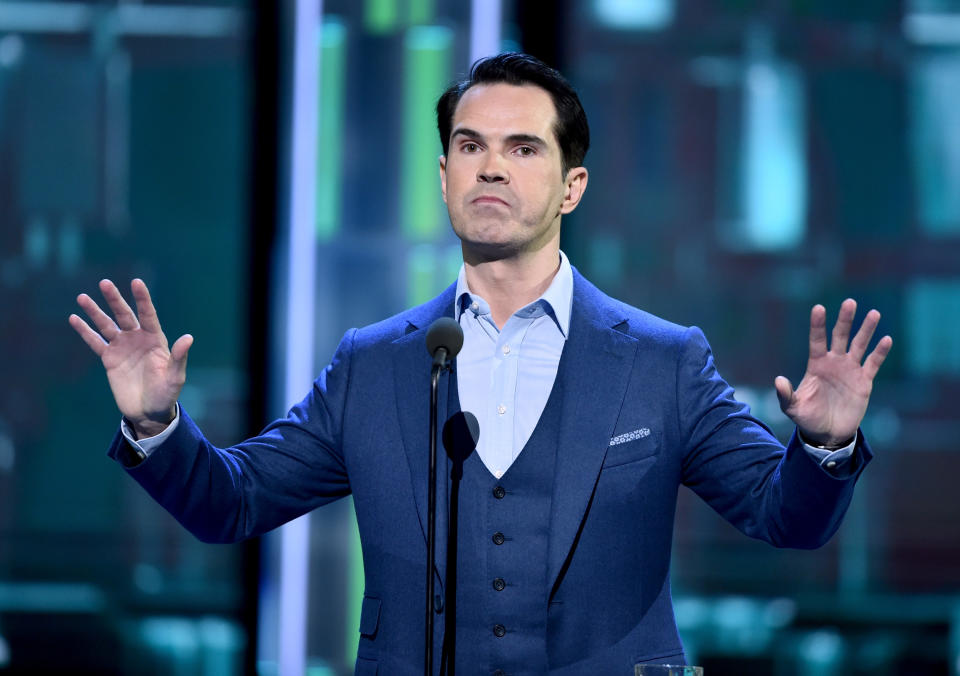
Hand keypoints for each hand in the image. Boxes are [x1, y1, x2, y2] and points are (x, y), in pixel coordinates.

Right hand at [69, 279, 192, 438]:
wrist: (149, 412)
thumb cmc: (166, 394)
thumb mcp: (175, 377)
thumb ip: (179, 357)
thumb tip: (188, 337)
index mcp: (156, 340)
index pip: (148, 314)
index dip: (142, 299)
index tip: (136, 282)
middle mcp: (138, 339)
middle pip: (125, 315)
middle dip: (115, 300)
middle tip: (104, 283)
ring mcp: (123, 348)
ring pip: (107, 325)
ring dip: (95, 312)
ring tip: (82, 297)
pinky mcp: (110, 359)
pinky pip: (95, 342)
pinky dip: (85, 331)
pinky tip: (74, 318)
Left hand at [775, 299, 891, 447]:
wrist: (829, 433)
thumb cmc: (808, 418)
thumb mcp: (793, 408)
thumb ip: (785, 394)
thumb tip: (778, 380)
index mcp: (816, 365)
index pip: (817, 340)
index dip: (818, 325)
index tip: (819, 308)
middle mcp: (834, 363)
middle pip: (840, 336)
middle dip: (845, 320)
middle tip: (849, 302)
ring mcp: (850, 370)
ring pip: (859, 345)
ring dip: (866, 330)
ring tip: (873, 313)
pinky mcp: (864, 381)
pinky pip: (873, 363)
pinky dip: (880, 352)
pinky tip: (886, 339)